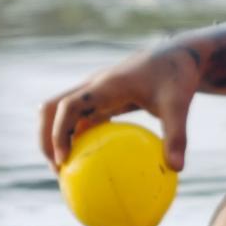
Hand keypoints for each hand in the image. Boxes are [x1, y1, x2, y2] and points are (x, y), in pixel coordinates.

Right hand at [39, 43, 201, 171]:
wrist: (177, 54)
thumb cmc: (177, 77)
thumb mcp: (179, 105)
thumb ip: (177, 135)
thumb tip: (176, 169)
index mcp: (105, 85)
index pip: (69, 106)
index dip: (59, 132)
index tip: (63, 159)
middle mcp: (93, 87)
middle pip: (52, 108)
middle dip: (46, 137)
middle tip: (57, 169)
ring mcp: (94, 92)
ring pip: (61, 112)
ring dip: (56, 137)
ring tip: (66, 171)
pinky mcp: (101, 98)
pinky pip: (81, 118)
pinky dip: (76, 137)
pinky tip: (90, 164)